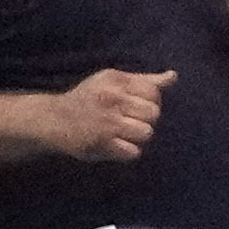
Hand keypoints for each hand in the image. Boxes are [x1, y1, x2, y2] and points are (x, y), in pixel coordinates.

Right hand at [35, 63, 171, 160]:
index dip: (151, 101)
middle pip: (153, 113)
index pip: (153, 92)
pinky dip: (128, 151)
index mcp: (116, 81)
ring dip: (138, 136)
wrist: (55, 119)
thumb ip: (144, 80)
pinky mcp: (102, 144)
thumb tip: (173, 77)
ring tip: (124, 134)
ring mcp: (107, 123)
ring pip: (146, 133)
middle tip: (130, 120)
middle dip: (145, 119)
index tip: (137, 106)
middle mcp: (112, 99)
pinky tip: (116, 145)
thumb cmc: (89, 97)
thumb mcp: (113, 81)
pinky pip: (133, 152)